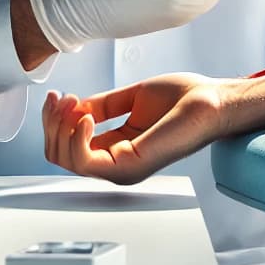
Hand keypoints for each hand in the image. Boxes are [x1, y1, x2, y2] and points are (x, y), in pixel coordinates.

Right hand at [43, 74, 231, 184]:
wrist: (212, 101)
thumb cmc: (185, 99)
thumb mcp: (132, 98)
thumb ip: (102, 105)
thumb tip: (74, 107)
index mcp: (117, 148)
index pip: (68, 147)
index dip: (56, 120)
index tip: (60, 96)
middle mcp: (117, 163)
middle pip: (60, 156)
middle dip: (51, 124)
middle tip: (61, 99)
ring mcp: (123, 169)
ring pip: (66, 160)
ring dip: (59, 128)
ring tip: (73, 104)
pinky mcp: (130, 166)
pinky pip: (85, 161)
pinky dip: (76, 137)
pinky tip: (85, 116)